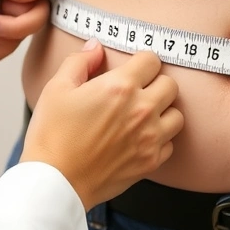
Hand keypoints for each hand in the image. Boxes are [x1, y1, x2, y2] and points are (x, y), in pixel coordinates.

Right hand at [21, 40, 182, 208]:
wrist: (55, 182)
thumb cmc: (52, 135)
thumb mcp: (57, 88)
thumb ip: (80, 61)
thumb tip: (95, 47)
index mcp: (120, 87)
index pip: (152, 60)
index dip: (142, 62)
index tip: (134, 69)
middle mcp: (142, 110)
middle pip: (170, 84)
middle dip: (155, 83)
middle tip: (138, 91)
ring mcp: (150, 138)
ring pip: (177, 114)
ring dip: (164, 111)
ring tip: (143, 115)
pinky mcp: (151, 161)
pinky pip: (170, 143)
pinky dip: (160, 139)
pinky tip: (141, 138)